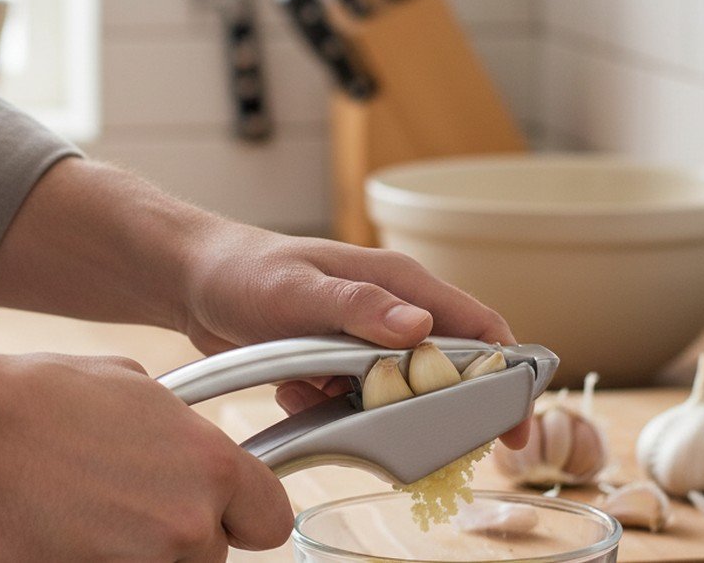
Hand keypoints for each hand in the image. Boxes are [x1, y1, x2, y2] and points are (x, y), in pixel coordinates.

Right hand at [0, 353, 291, 560]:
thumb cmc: (43, 399)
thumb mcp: (138, 388)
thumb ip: (183, 432)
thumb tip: (189, 447)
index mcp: (213, 465)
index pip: (271, 521)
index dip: (244, 517)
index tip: (224, 515)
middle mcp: (189, 521)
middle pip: (212, 555)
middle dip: (179, 537)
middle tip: (130, 506)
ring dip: (140, 555)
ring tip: (92, 517)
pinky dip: (99, 561)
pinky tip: (71, 535)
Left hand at [180, 223, 528, 448]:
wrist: (193, 279)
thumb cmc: (244, 270)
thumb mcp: (299, 290)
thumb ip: (359, 308)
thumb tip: (421, 328)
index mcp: (399, 281)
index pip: (479, 327)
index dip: (506, 376)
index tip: (510, 427)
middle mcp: (391, 308)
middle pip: (444, 370)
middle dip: (423, 406)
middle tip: (396, 433)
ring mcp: (364, 335)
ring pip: (394, 392)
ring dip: (360, 409)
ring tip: (313, 391)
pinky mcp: (336, 359)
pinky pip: (351, 400)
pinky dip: (324, 406)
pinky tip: (292, 388)